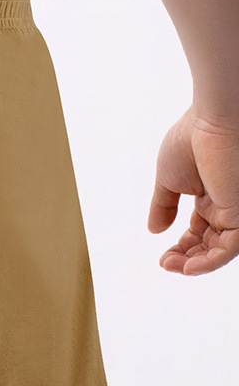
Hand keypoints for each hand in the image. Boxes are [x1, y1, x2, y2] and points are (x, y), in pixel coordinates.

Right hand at [148, 104, 238, 274]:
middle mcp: (225, 205)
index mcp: (210, 195)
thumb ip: (162, 205)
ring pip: (220, 250)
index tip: (163, 256)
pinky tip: (187, 266)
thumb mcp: (167, 179)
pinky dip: (209, 261)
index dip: (182, 247)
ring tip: (172, 266)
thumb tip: (154, 230)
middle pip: (210, 244)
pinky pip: (229, 248)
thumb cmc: (192, 138)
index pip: (200, 231)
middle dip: (188, 258)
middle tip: (166, 263)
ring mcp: (234, 210)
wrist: (214, 119)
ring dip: (195, 264)